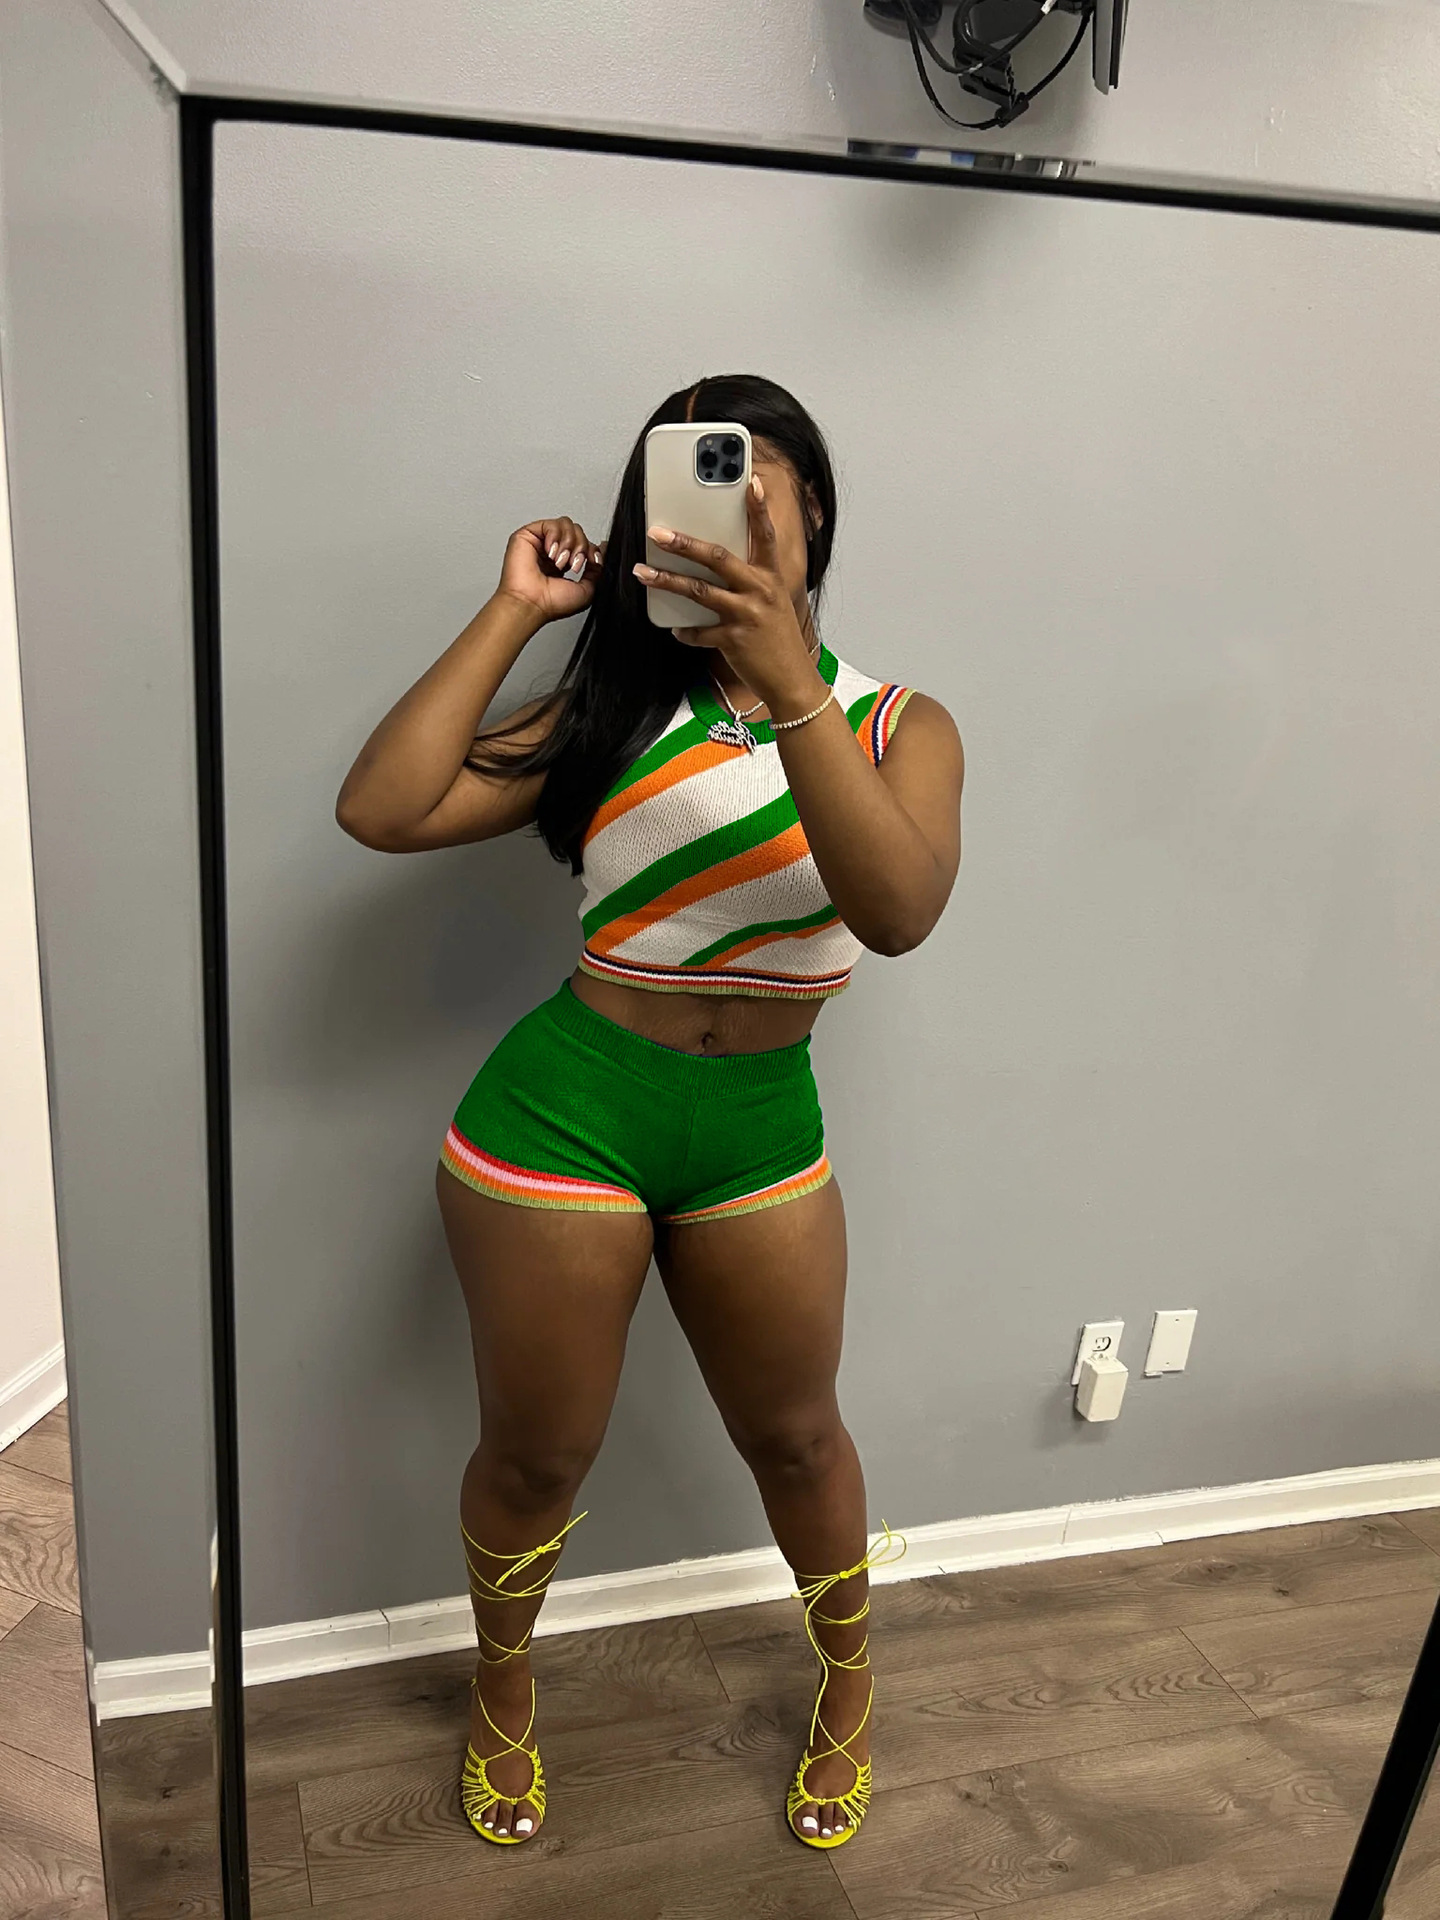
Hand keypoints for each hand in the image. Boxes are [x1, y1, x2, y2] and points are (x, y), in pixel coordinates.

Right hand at [496, 516, 603, 624]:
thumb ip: (596, 570)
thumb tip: (602, 550)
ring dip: (568, 543)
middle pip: (577, 531)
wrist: (533, 604)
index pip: (583, 542)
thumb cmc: (552, 603)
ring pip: (566, 524)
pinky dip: (555, 537)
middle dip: (581, 547)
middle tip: (573, 565)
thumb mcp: (587, 590)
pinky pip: (551, 524)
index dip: (591, 549)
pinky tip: (550, 553)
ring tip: (559, 562)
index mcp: (564, 563)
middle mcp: (552, 551)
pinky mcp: (528, 535)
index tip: (593, 560)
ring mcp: (540, 542)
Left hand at [632, 477, 822, 713]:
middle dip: (684, 543)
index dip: (758, 509)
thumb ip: (752, 582)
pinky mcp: (733, 640)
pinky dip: (684, 630)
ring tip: (642, 571)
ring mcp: (746, 615)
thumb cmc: (779, 642)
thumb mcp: (773, 604)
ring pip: (698, 591)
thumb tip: (719, 566)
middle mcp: (759, 591)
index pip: (765, 535)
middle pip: (717, 558)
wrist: (792, 681)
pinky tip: (675, 628)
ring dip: (666, 580)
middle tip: (658, 532)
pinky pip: (698, 631)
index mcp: (771, 578)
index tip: (750, 483)